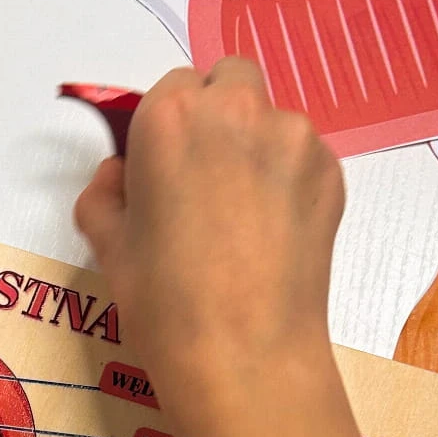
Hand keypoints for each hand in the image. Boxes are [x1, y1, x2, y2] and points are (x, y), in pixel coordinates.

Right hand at [74, 60, 344, 427]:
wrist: (246, 356)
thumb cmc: (165, 305)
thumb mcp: (108, 247)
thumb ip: (105, 193)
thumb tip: (120, 175)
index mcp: (170, 116)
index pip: (171, 87)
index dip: (167, 127)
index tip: (164, 166)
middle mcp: (236, 109)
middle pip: (229, 80)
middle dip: (217, 113)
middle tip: (206, 177)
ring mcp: (294, 137)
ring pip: (271, 120)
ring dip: (255, 147)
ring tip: (243, 216)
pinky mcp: (332, 171)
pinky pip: (302, 157)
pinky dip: (288, 180)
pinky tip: (273, 234)